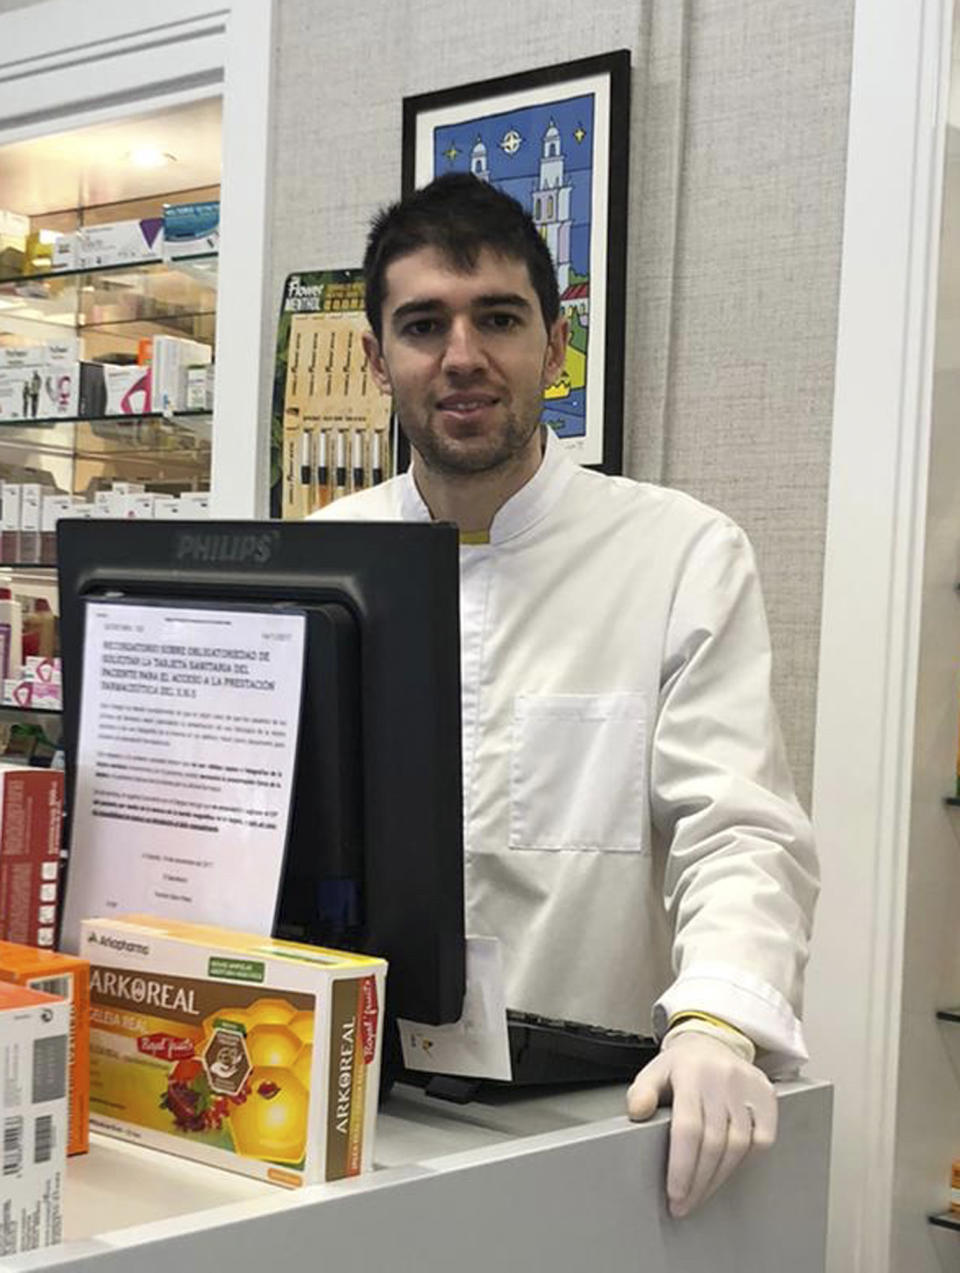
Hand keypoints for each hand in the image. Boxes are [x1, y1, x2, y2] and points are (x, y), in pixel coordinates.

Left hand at [626, 1030, 776, 1217]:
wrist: (713, 1042)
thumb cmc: (680, 1066)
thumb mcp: (653, 1072)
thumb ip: (641, 1092)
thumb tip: (637, 1112)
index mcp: (690, 1072)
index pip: (688, 1127)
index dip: (682, 1166)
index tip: (674, 1194)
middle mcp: (722, 1078)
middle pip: (713, 1142)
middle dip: (698, 1181)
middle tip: (684, 1204)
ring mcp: (747, 1086)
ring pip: (738, 1145)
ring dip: (719, 1177)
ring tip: (701, 1194)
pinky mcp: (767, 1095)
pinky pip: (763, 1138)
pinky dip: (747, 1160)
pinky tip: (727, 1170)